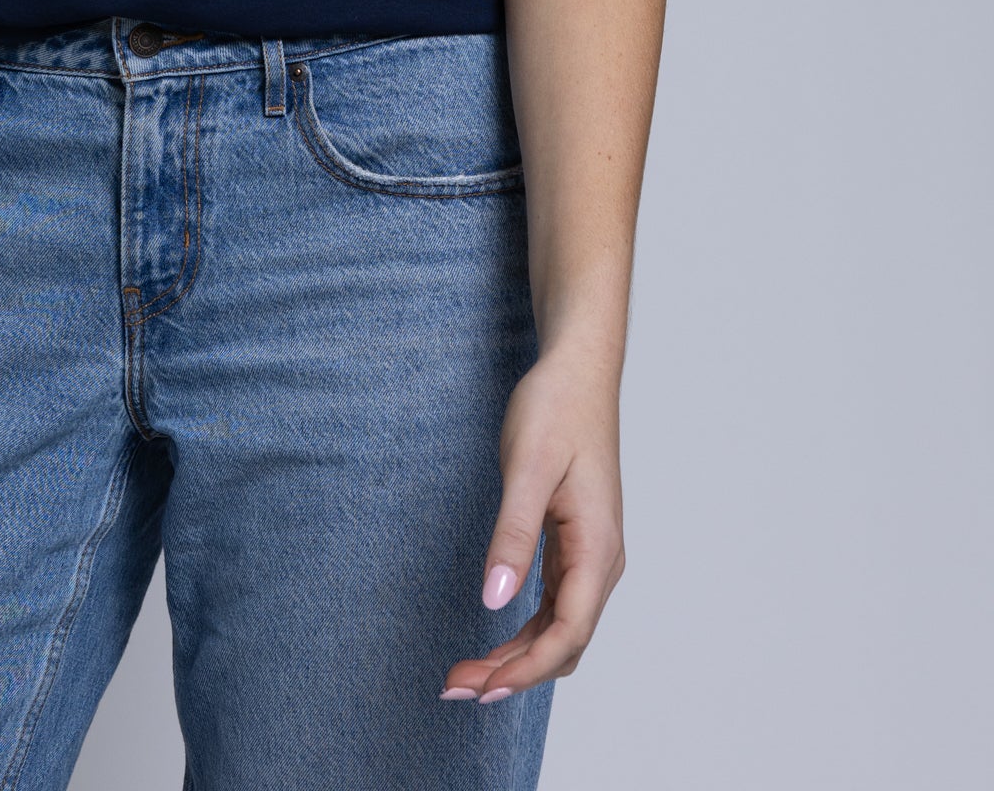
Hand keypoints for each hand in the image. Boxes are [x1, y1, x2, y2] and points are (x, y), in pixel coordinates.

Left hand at [439, 347, 625, 704]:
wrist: (578, 370)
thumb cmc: (556, 410)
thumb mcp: (528, 469)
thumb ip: (512, 534)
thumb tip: (494, 600)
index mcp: (597, 547)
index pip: (568, 633)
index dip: (525, 669)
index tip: (480, 688)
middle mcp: (602, 560)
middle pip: (564, 641)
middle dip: (514, 672)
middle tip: (456, 687)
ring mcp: (591, 553)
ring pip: (560, 627)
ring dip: (519, 655)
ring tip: (469, 672)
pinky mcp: (576, 543)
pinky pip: (556, 604)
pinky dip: (526, 630)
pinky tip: (496, 639)